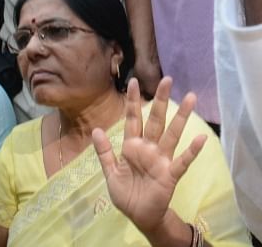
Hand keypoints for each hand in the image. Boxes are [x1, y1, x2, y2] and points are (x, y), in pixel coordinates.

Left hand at [92, 77, 206, 232]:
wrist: (139, 215)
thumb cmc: (125, 193)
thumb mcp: (110, 172)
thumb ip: (104, 152)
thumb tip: (96, 129)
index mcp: (132, 146)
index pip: (132, 119)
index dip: (133, 101)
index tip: (133, 82)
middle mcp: (148, 148)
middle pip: (155, 120)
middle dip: (160, 101)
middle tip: (167, 80)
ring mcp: (161, 159)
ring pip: (171, 134)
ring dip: (181, 117)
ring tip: (190, 98)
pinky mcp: (170, 174)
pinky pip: (182, 161)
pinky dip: (191, 151)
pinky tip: (200, 138)